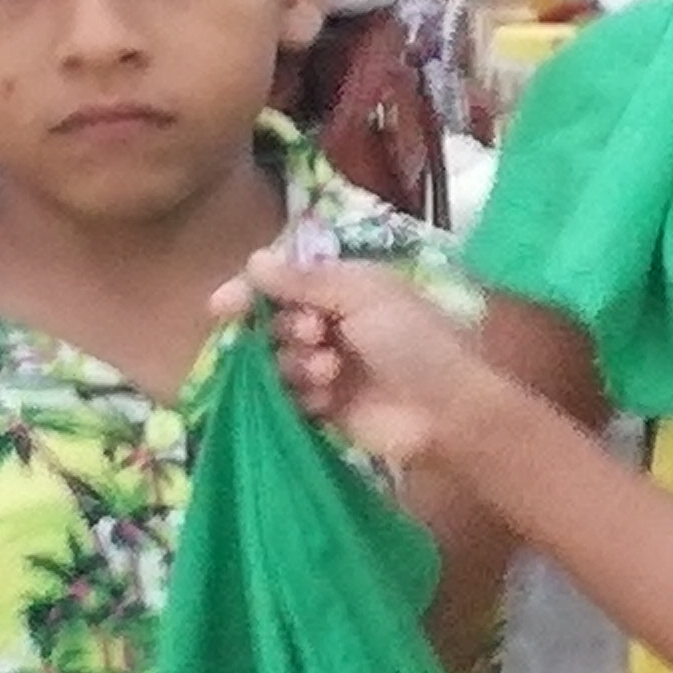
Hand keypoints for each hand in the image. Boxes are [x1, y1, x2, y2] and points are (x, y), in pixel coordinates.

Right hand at [239, 248, 507, 472]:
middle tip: (315, 334)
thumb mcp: (364, 295)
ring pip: (279, 360)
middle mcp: (336, 323)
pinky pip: (290, 397)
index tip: (224, 305)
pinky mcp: (328, 407)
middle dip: (284, 328)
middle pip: (275, 321)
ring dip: (295, 363)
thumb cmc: (415, 342)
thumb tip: (255, 260)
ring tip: (330, 370)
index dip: (252, 291)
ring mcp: (331, 366)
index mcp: (349, 287)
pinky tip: (325, 399)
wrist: (448, 411)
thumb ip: (305, 280)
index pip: (285, 281)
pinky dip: (302, 395)